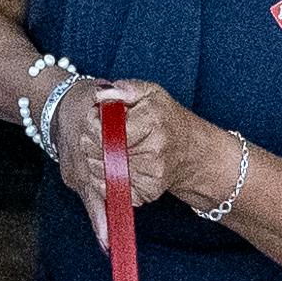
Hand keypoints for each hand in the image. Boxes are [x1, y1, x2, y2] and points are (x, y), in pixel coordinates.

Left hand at [49, 75, 198, 215]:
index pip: (104, 131)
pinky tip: (114, 167)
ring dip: (96, 162)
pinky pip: (113, 189)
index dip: (92, 125)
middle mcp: (153, 150)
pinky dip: (106, 180)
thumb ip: (127, 89)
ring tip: (106, 150)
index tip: (94, 119)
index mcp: (151, 122)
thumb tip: (101, 96)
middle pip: (100, 153)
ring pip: (103, 172)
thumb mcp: (151, 93)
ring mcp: (151, 174)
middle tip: (98, 135)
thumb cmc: (166, 119)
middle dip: (91, 143)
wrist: (190, 150)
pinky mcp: (148, 191)